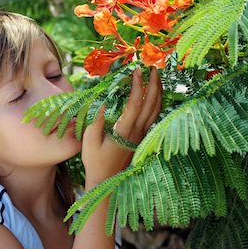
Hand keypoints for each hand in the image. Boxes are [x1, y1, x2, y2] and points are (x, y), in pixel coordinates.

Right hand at [81, 67, 161, 189]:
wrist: (106, 182)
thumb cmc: (94, 161)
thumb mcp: (89, 141)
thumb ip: (96, 121)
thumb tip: (102, 103)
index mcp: (124, 131)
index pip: (134, 103)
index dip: (137, 86)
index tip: (136, 71)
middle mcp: (137, 132)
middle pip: (150, 104)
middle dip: (153, 84)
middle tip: (153, 67)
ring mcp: (142, 135)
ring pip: (156, 110)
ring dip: (158, 92)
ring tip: (157, 76)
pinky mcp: (142, 138)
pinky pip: (154, 117)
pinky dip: (157, 103)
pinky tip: (156, 95)